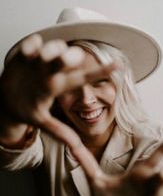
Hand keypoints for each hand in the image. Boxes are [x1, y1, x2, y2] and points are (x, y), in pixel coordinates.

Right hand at [0, 34, 117, 147]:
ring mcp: (37, 63)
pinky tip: (32, 49)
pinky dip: (30, 46)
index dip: (100, 72)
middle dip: (70, 58)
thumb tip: (76, 149)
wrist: (7, 101)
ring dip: (52, 51)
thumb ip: (59, 132)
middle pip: (65, 61)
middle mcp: (51, 71)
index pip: (82, 78)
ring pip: (49, 51)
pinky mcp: (21, 58)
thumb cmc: (30, 110)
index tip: (119, 67)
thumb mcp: (44, 123)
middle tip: (78, 56)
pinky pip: (28, 47)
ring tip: (50, 55)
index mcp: (60, 85)